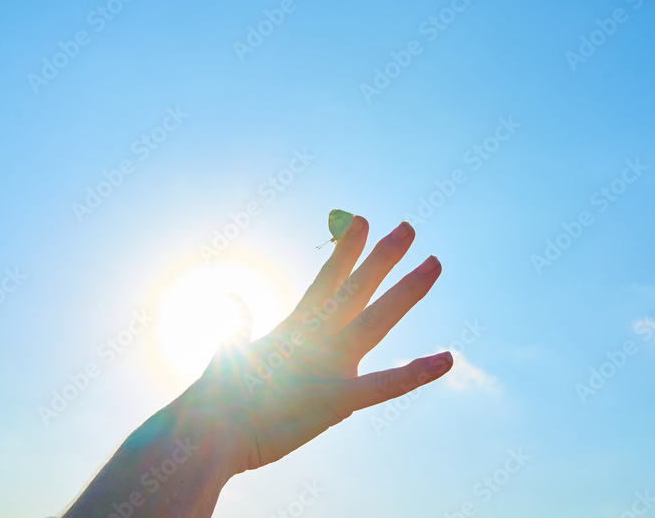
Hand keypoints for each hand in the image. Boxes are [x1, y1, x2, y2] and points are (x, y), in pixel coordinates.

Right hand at [190, 214, 453, 474]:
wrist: (208, 433)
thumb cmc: (215, 402)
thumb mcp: (229, 352)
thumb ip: (238, 325)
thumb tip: (232, 296)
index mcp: (294, 328)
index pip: (327, 279)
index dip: (346, 249)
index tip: (360, 221)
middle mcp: (316, 337)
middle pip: (359, 286)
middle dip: (385, 256)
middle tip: (409, 226)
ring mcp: (329, 364)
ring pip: (379, 318)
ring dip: (408, 290)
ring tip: (435, 263)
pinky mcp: (336, 399)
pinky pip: (385, 385)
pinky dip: (416, 373)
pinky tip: (447, 359)